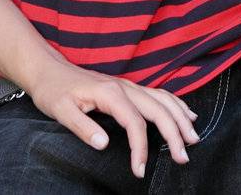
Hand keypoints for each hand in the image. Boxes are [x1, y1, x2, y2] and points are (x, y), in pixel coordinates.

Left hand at [23, 57, 200, 178]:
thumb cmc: (53, 90)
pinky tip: (187, 114)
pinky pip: (159, 94)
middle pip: (158, 109)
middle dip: (174, 133)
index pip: (135, 124)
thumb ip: (82, 127)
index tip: (139, 170)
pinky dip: (176, 104)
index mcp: (110, 93)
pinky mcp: (128, 88)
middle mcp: (125, 87)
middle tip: (183, 158)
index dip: (140, 149)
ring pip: (163, 99)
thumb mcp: (60, 110)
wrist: (48, 69)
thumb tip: (104, 144)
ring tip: (193, 139)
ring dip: (180, 118)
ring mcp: (128, 85)